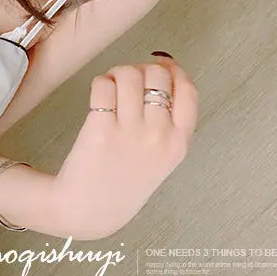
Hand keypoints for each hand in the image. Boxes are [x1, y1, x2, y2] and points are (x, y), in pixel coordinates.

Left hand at [50, 54, 198, 240]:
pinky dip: (99, 84)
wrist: (89, 210)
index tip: (160, 65)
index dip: (173, 70)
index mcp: (179, 143)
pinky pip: (103, 85)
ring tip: (110, 89)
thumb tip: (164, 68)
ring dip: (117, 75)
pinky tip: (97, 99)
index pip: (188, 90)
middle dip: (140, 70)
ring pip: (129, 74)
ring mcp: (131, 133)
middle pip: (157, 74)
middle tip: (127, 83)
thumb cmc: (125, 180)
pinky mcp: (100, 129)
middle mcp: (159, 136)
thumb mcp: (162, 158)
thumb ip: (168, 121)